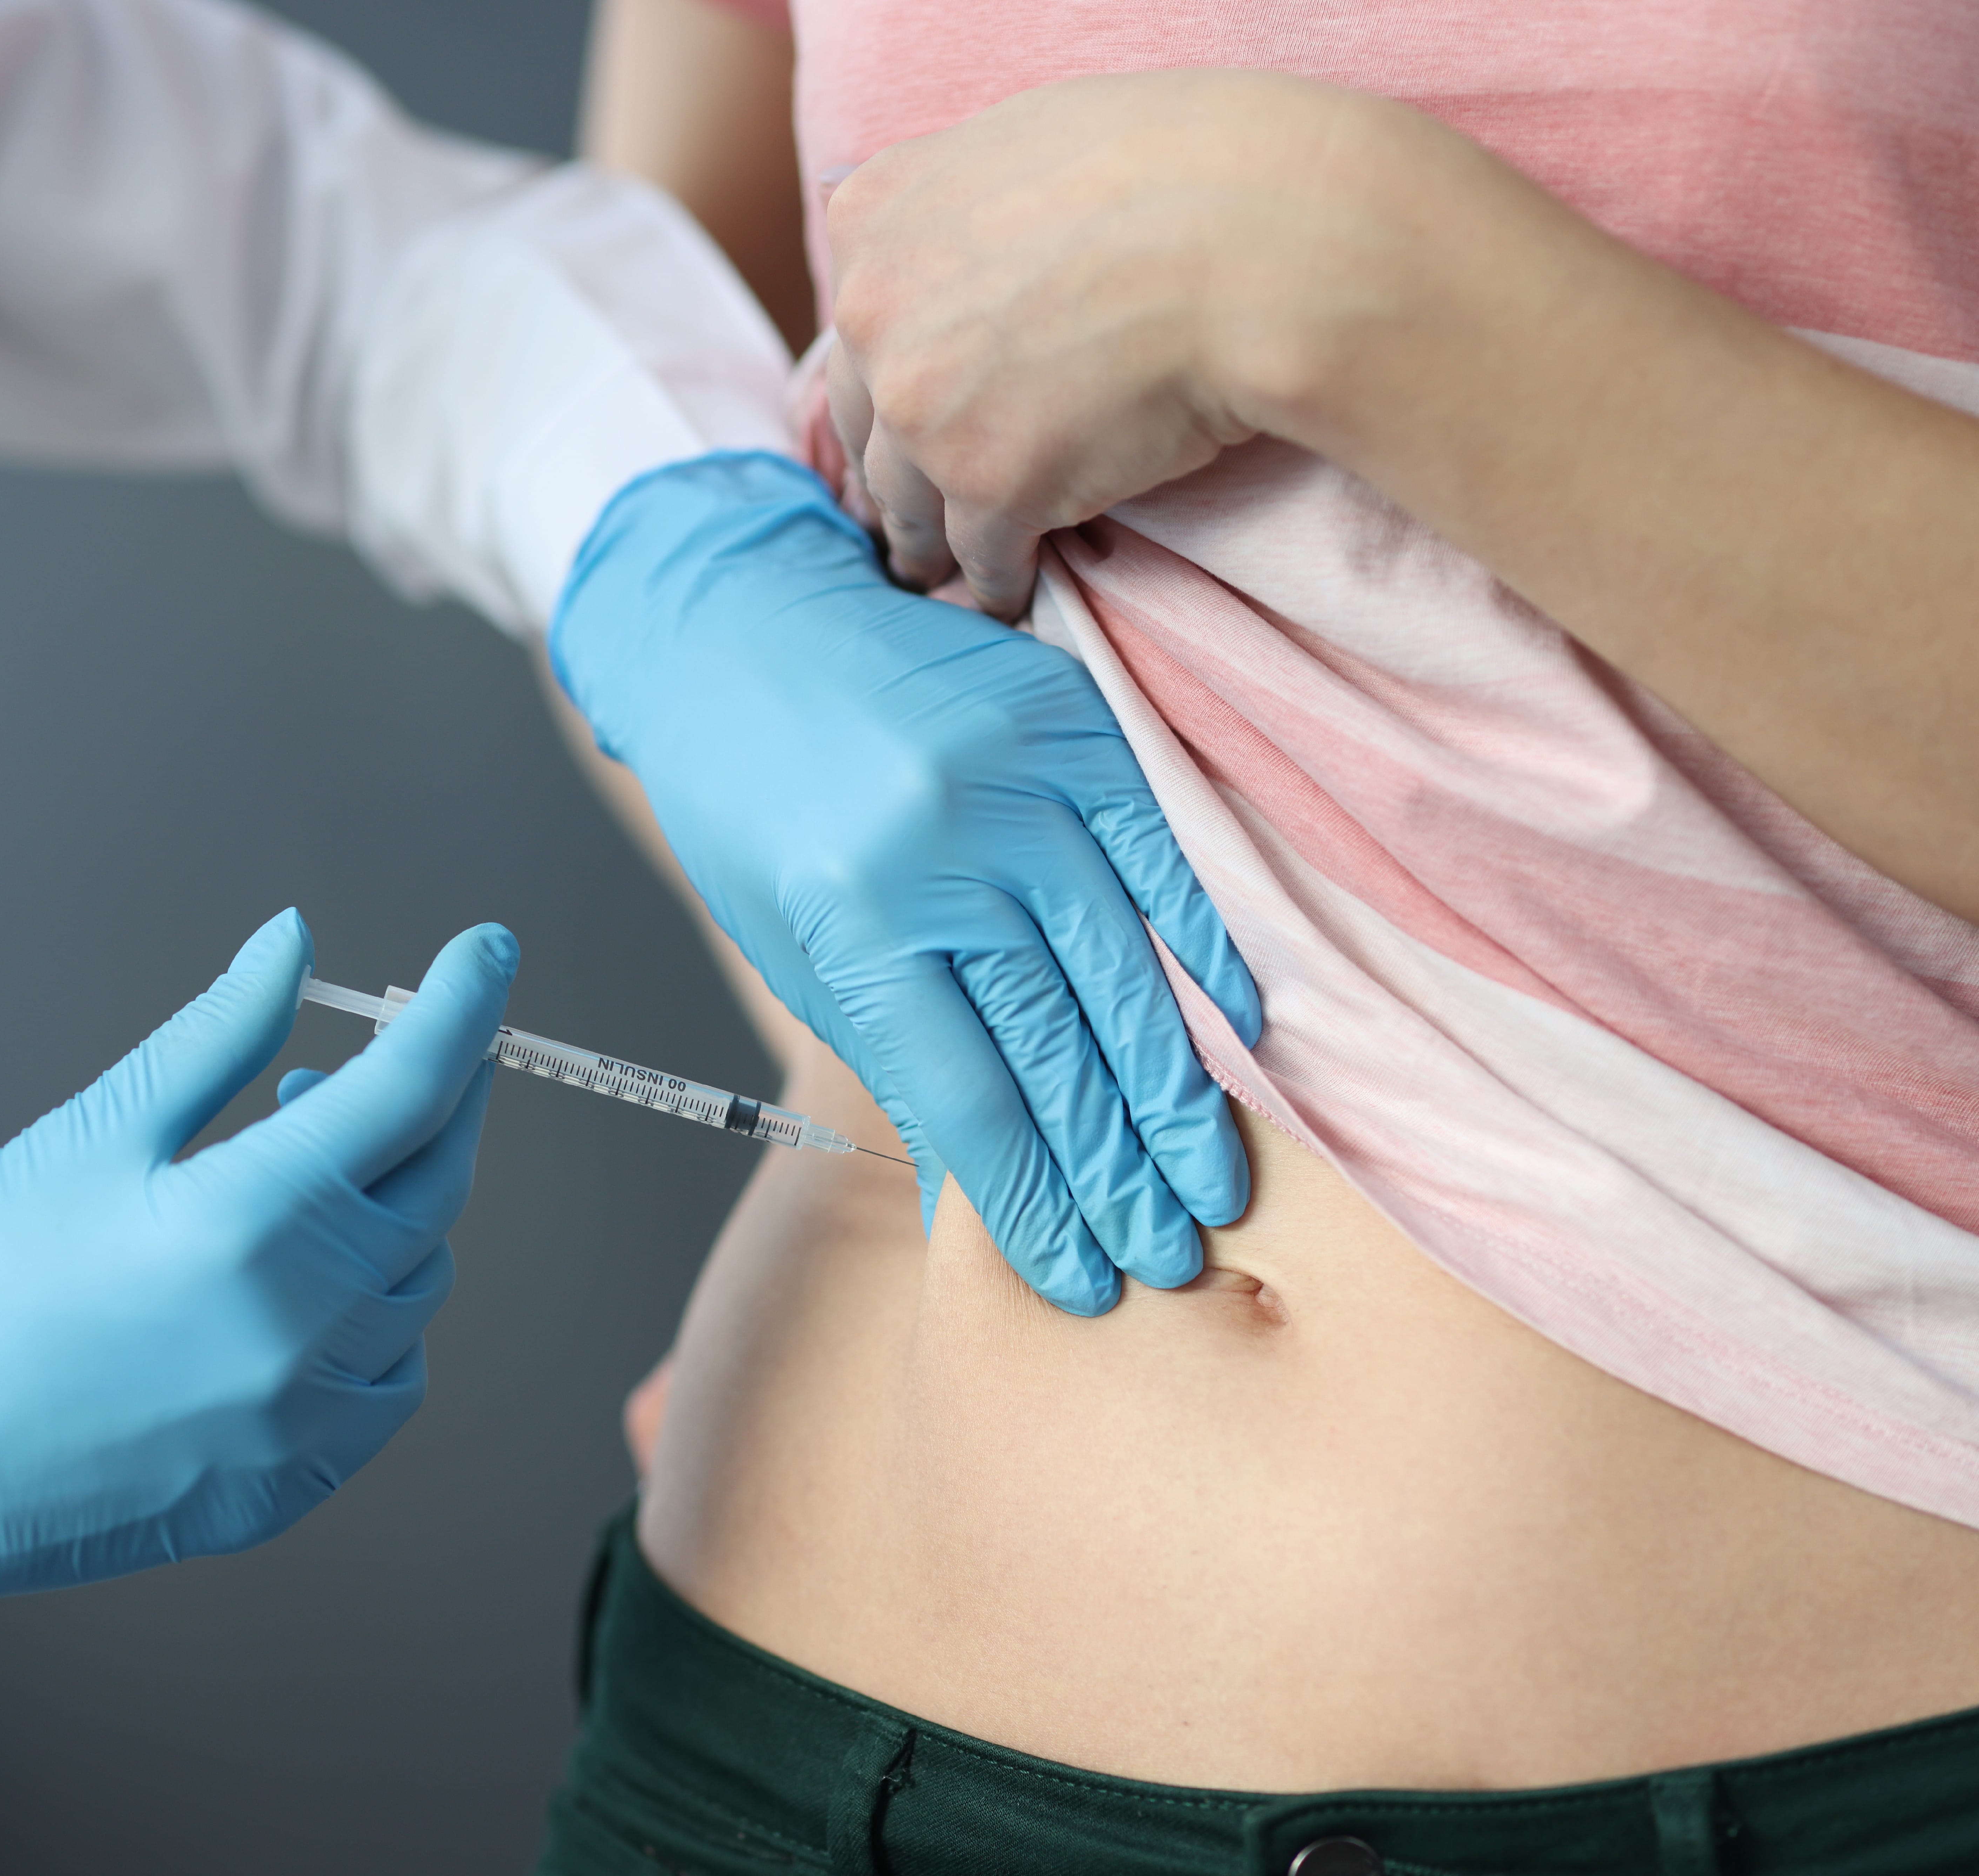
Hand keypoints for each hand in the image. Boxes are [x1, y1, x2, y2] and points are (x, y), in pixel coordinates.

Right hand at [0, 910, 512, 1689]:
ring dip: (388, 1213)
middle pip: (435, 1185)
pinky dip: (372, 1317)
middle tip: (369, 1060)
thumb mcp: (91, 1135)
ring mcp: (304, 1421)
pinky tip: (297, 1284)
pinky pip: (387, 1381)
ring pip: (417, 1283)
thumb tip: (295, 944)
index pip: (413, 1088)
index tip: (487, 952)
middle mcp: (303, 1329)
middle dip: (434, 1104)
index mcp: (254, 1225)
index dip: (462, 1006)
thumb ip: (219, 1035)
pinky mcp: (289, 1485)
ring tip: (292, 1169)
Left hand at [550, 450, 1259, 1314]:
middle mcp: (936, 850)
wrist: (736, 624)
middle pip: (1053, 1046)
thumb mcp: (795, 947)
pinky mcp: (1064, 721)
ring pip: (1119, 965)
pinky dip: (1202, 940)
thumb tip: (978, 1203)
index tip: (1081, 1278)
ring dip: (1171, 1091)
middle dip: (1114, 1171)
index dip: (1032, 1201)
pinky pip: (1158, 849)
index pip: (967, 1097)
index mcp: (852, 919)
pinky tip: (1242, 1028)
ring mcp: (1010, 778)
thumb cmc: (754, 806)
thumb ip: (897, 1061)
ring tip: (1209, 1183)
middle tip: (1167, 1256)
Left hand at [824, 70, 1405, 616]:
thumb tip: (960, 250)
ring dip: (927, 543)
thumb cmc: (1173, 171)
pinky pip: (982, 558)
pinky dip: (998, 582)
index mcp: (875, 218)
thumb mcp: (1029, 146)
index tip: (897, 414)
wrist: (1251, 239)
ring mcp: (923, 406)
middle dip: (891, 472)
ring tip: (941, 573)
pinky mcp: (988, 487)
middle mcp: (873, 312)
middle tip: (905, 516)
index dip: (886, 376)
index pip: (861, 323)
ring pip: (910, 504)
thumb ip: (966, 205)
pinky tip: (1014, 597)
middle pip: (870, 420)